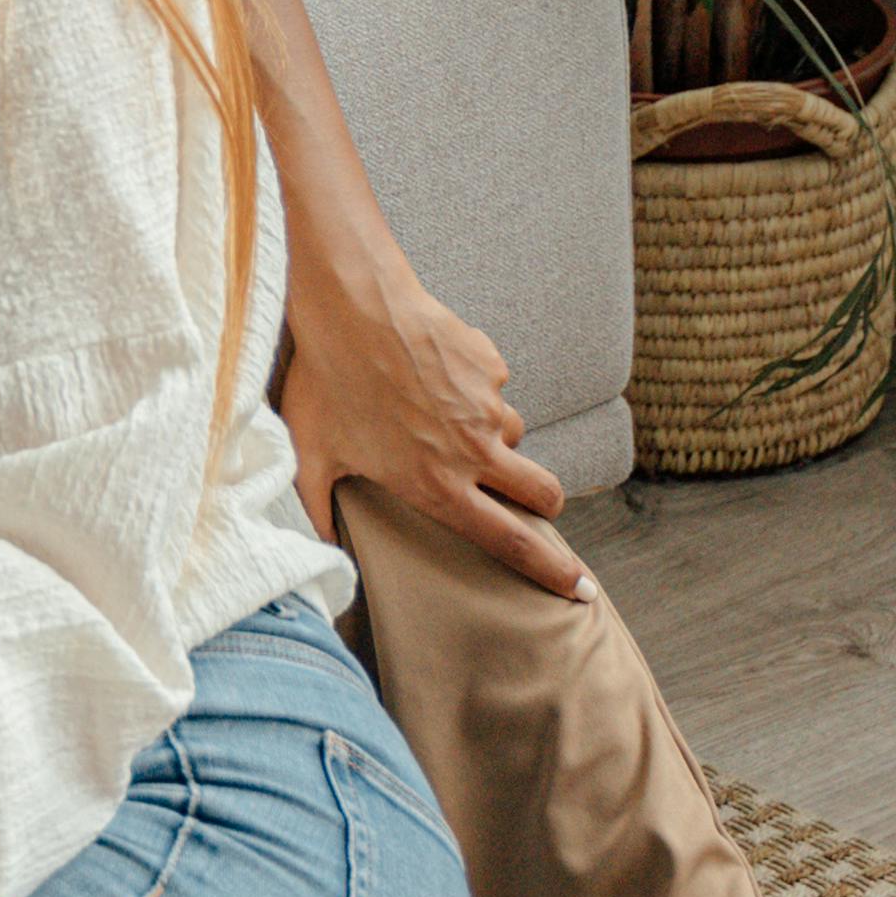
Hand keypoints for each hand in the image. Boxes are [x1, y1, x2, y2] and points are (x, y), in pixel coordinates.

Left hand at [276, 238, 586, 599]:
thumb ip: (317, 511)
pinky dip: (472, 387)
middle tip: (529, 501)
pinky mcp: (491, 366)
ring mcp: (489, 406)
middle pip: (543, 493)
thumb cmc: (327, 383)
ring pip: (512, 433)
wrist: (354, 306)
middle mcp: (475, 452)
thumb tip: (320, 552)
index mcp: (439, 487)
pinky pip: (494, 386)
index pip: (512, 542)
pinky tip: (432, 372)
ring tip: (437, 415)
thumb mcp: (312, 456)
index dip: (552, 571)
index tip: (583, 590)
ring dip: (490, 435)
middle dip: (544, 504)